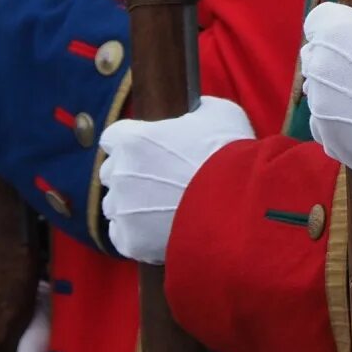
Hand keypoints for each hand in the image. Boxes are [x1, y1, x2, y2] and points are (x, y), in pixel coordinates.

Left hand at [99, 97, 254, 263]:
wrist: (239, 204)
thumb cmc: (229, 153)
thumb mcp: (219, 113)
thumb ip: (195, 111)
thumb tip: (195, 112)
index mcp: (134, 140)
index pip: (112, 137)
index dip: (132, 142)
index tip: (148, 148)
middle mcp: (120, 173)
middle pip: (112, 172)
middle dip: (131, 174)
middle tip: (162, 180)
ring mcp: (123, 209)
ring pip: (116, 205)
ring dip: (133, 205)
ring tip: (165, 208)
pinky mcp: (130, 240)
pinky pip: (122, 235)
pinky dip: (138, 233)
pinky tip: (160, 229)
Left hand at [300, 4, 351, 178]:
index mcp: (337, 31)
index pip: (320, 20)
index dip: (340, 26)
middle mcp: (321, 69)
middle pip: (316, 58)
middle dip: (336, 60)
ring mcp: (323, 110)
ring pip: (321, 97)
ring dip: (340, 96)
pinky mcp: (334, 144)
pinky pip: (330, 131)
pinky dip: (345, 128)